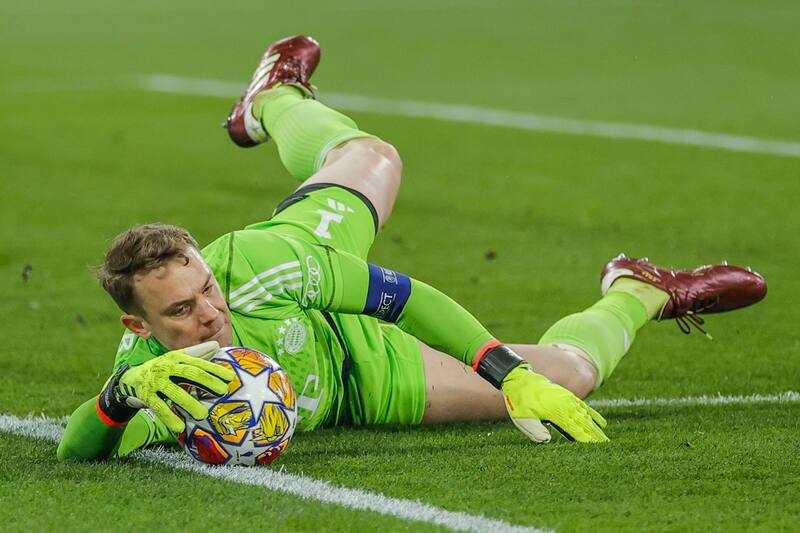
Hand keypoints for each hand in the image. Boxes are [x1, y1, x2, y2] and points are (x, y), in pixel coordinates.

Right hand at [115, 341, 234, 432]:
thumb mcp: (178, 358)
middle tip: (222, 391)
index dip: (214, 369)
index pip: (199, 363)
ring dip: (189, 403)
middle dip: (207, 382)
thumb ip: (197, 354)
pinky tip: (180, 427)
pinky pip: (159, 407)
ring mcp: (156, 382)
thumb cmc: (163, 368)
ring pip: (174, 392)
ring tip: (203, 414)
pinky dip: (169, 417)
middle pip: (189, 373)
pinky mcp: (147, 395)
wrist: (132, 377)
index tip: (230, 377)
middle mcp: (167, 367)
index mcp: (177, 357)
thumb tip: (216, 346)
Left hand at [501, 363, 607, 442]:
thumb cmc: (518, 400)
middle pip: (583, 422)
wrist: (518, 378)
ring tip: (604, 439)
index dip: (584, 438)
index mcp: (555, 411)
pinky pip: (583, 406)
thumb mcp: (522, 417)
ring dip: (595, 427)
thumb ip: (535, 430)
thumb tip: (548, 440)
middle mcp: (564, 404)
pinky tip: (601, 422)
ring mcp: (566, 399)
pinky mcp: (566, 396)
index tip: (594, 447)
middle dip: (594, 435)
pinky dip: (592, 414)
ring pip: (585, 415)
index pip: (573, 428)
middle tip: (606, 446)